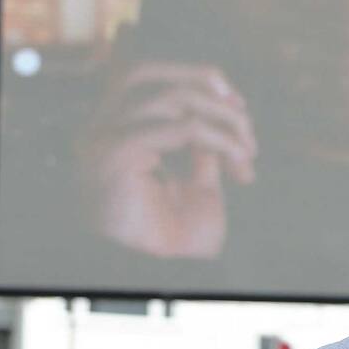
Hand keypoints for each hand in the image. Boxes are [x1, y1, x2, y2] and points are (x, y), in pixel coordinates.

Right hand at [76, 61, 256, 257]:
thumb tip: (221, 113)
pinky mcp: (116, 153)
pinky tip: (239, 163)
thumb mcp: (197, 180)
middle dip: (206, 82)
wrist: (161, 277)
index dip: (198, 81)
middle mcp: (101, 128)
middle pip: (150, 71)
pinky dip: (220, 141)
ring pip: (172, 96)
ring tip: (247, 153)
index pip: (148, 77)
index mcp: (114, 131)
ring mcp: (103, 138)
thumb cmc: (174, 239)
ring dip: (223, 121)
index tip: (239, 110)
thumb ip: (201, 143)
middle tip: (243, 117)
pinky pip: (180, 128)